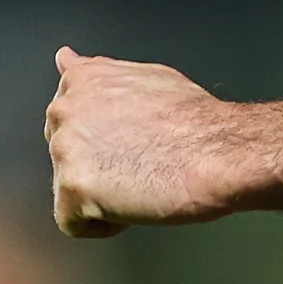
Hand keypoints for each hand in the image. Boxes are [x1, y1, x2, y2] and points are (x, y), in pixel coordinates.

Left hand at [45, 47, 255, 236]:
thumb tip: (67, 59)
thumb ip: (101, 74)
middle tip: (139, 164)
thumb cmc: (195, 120)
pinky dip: (103, 224)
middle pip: (64, 154)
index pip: (67, 119)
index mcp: (81, 81)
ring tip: (142, 183)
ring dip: (102, 194)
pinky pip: (72, 223)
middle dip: (96, 165)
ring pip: (68, 189)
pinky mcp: (73, 189)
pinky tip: (134, 206)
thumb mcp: (146, 75)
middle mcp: (64, 110)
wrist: (218, 152)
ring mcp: (65, 150)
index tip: (126, 144)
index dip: (100, 139)